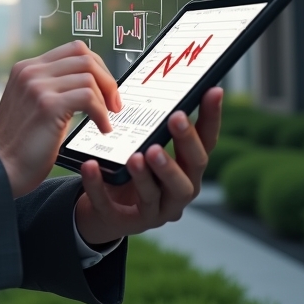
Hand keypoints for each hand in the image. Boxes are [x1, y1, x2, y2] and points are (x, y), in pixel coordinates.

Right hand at [0, 41, 120, 197]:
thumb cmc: (18, 145)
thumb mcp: (32, 105)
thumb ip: (52, 89)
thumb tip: (88, 86)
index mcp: (26, 68)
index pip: (73, 49)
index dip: (97, 67)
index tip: (105, 90)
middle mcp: (30, 71)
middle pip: (84, 56)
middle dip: (107, 79)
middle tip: (114, 104)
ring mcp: (37, 86)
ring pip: (89, 76)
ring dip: (105, 99)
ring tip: (106, 120)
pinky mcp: (47, 105)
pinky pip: (88, 97)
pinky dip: (101, 113)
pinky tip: (102, 128)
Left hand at [74, 86, 223, 245]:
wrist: (105, 212)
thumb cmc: (133, 171)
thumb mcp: (148, 147)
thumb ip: (156, 126)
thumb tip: (164, 81)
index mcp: (187, 170)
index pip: (207, 144)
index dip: (212, 118)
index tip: (212, 90)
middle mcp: (177, 193)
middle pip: (190, 171)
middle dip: (184, 144)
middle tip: (176, 118)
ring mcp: (152, 211)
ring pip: (154, 195)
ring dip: (147, 174)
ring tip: (137, 154)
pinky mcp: (123, 222)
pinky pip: (110, 205)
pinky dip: (99, 185)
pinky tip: (91, 166)